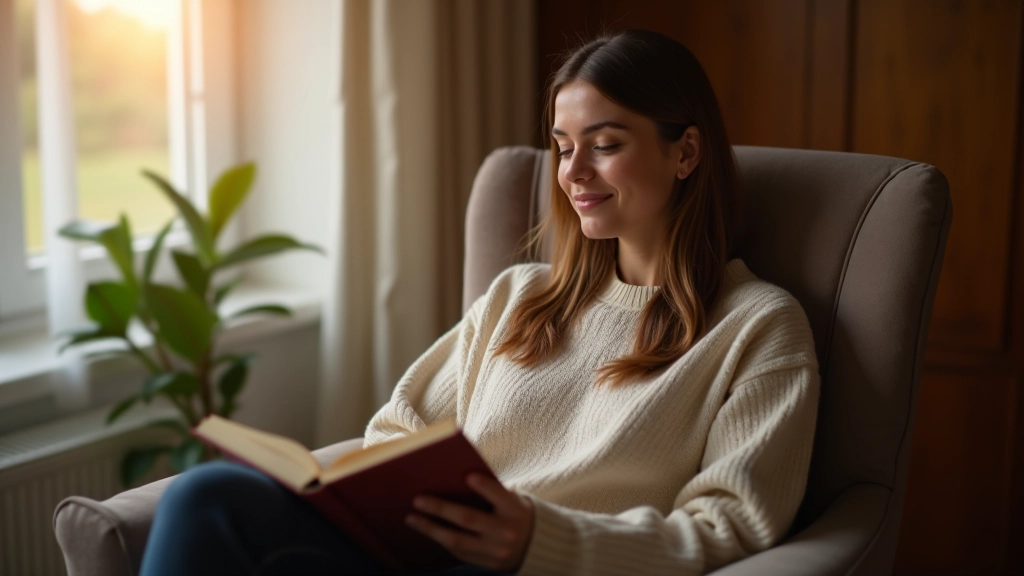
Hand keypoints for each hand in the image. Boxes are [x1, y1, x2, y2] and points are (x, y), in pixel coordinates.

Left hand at [406, 473, 534, 571]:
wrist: (535, 546)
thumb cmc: (515, 513)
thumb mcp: (513, 499)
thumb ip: (493, 492)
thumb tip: (456, 481)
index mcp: (515, 510)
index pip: (500, 496)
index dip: (484, 487)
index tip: (467, 476)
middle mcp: (506, 532)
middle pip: (468, 519)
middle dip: (440, 509)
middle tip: (418, 500)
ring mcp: (496, 552)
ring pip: (457, 541)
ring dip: (431, 529)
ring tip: (412, 518)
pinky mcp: (487, 564)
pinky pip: (459, 553)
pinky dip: (441, 540)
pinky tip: (427, 530)